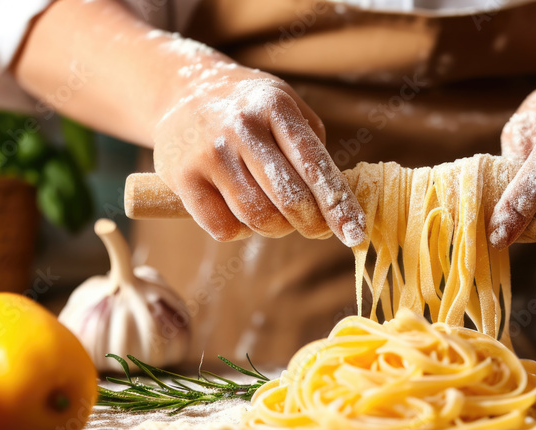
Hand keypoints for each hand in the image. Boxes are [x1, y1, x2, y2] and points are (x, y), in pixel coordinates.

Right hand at [152, 67, 365, 244]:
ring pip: (258, 218)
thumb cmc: (248, 107)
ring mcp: (209, 153)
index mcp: (274, 107)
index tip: (355, 234)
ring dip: (278, 228)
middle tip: (318, 230)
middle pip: (289, 199)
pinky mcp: (182, 178)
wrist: (180, 89)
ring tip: (278, 215)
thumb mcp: (286, 104)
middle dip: (312, 224)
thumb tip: (336, 201)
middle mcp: (241, 128)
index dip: (338, 205)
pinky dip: (242, 231)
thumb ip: (313, 146)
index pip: (314, 165)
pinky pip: (224, 228)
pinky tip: (243, 213)